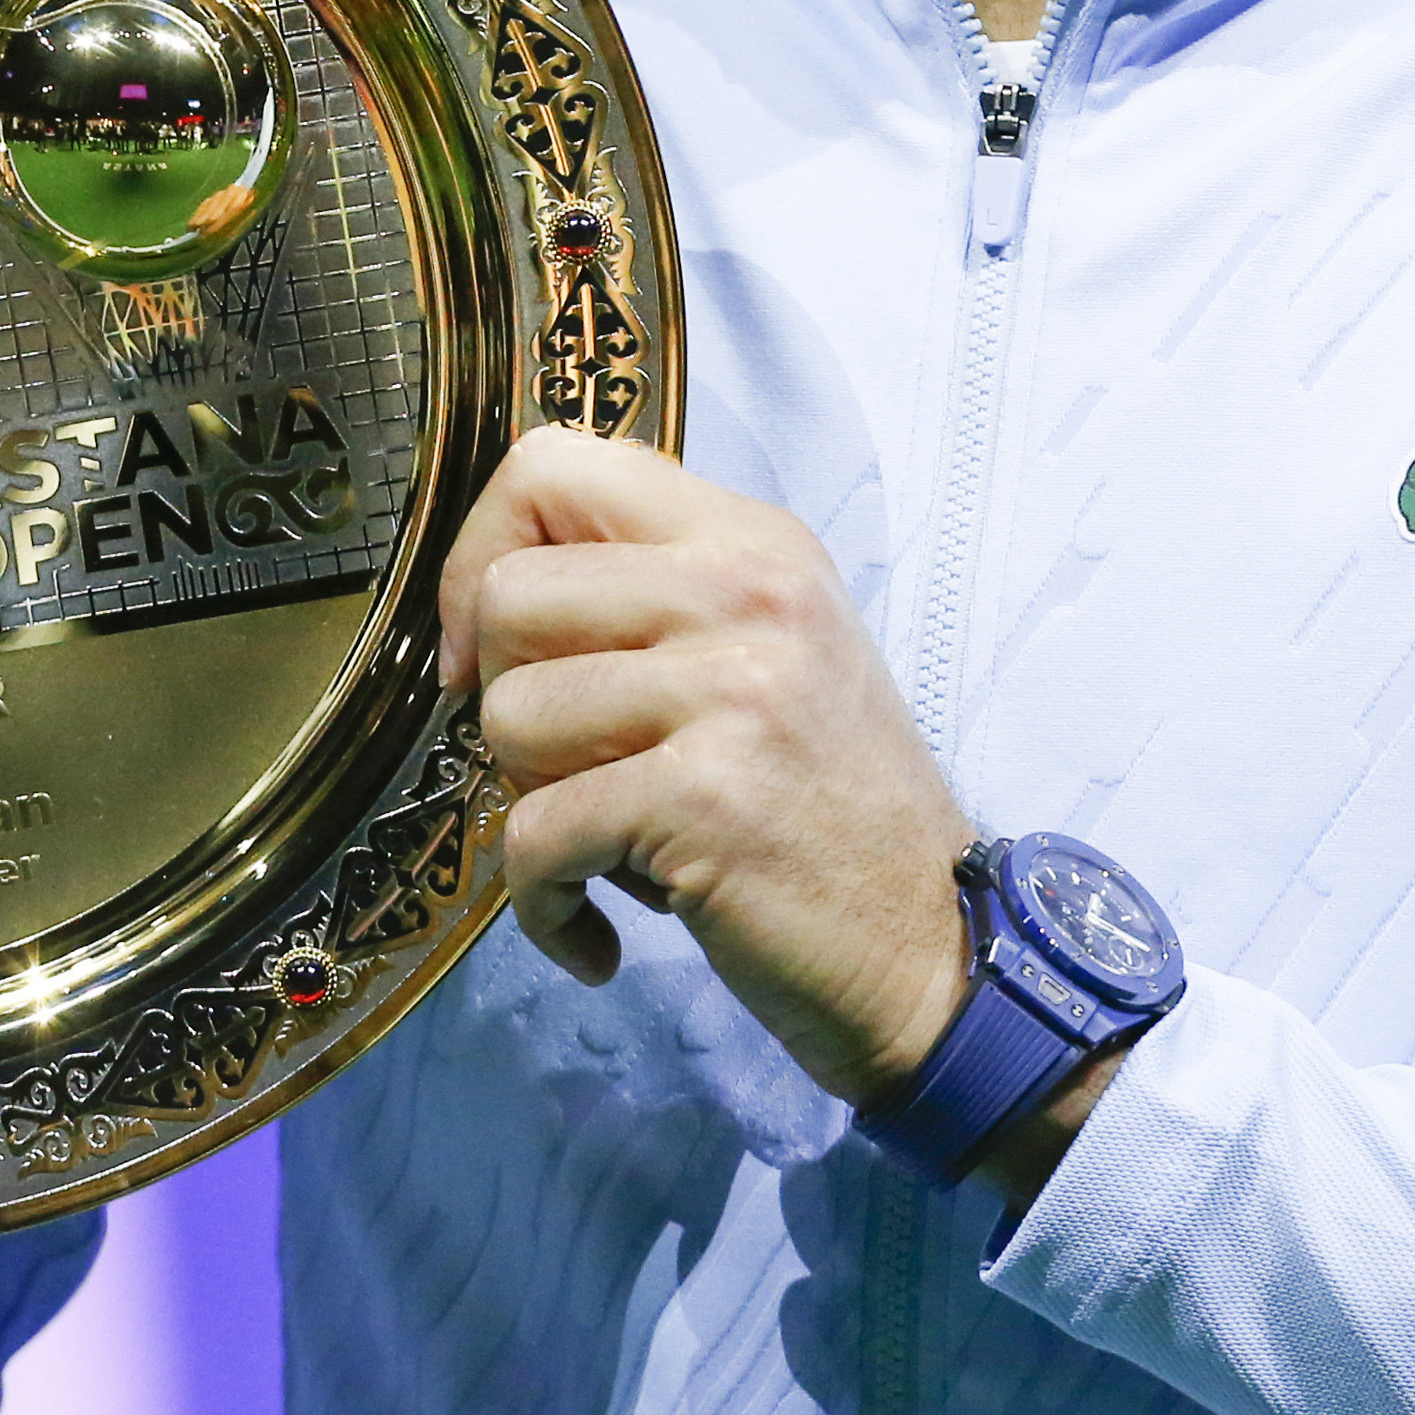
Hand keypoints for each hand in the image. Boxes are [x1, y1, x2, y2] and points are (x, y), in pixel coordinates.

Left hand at [439, 427, 976, 1105]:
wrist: (931, 948)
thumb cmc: (825, 812)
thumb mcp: (765, 656)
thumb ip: (652, 597)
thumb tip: (483, 592)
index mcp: (753, 541)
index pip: (553, 466)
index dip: (483, 554)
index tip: (491, 652)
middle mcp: (748, 591)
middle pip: (509, 596)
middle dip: (504, 700)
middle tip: (573, 771)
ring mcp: (731, 690)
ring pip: (509, 717)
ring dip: (531, 806)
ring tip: (610, 844)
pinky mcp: (703, 797)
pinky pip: (535, 837)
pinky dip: (544, 906)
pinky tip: (594, 934)